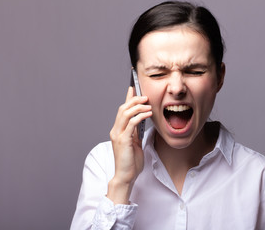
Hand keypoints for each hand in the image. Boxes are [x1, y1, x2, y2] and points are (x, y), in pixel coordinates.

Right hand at [107, 87, 151, 203]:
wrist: (126, 176)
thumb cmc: (131, 162)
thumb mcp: (134, 143)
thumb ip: (135, 132)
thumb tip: (141, 120)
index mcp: (118, 131)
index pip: (122, 110)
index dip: (127, 98)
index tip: (133, 88)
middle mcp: (115, 131)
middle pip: (123, 109)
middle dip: (134, 100)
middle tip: (145, 96)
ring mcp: (118, 135)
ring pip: (125, 113)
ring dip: (138, 106)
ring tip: (149, 104)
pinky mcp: (123, 140)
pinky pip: (132, 123)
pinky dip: (140, 116)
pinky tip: (148, 114)